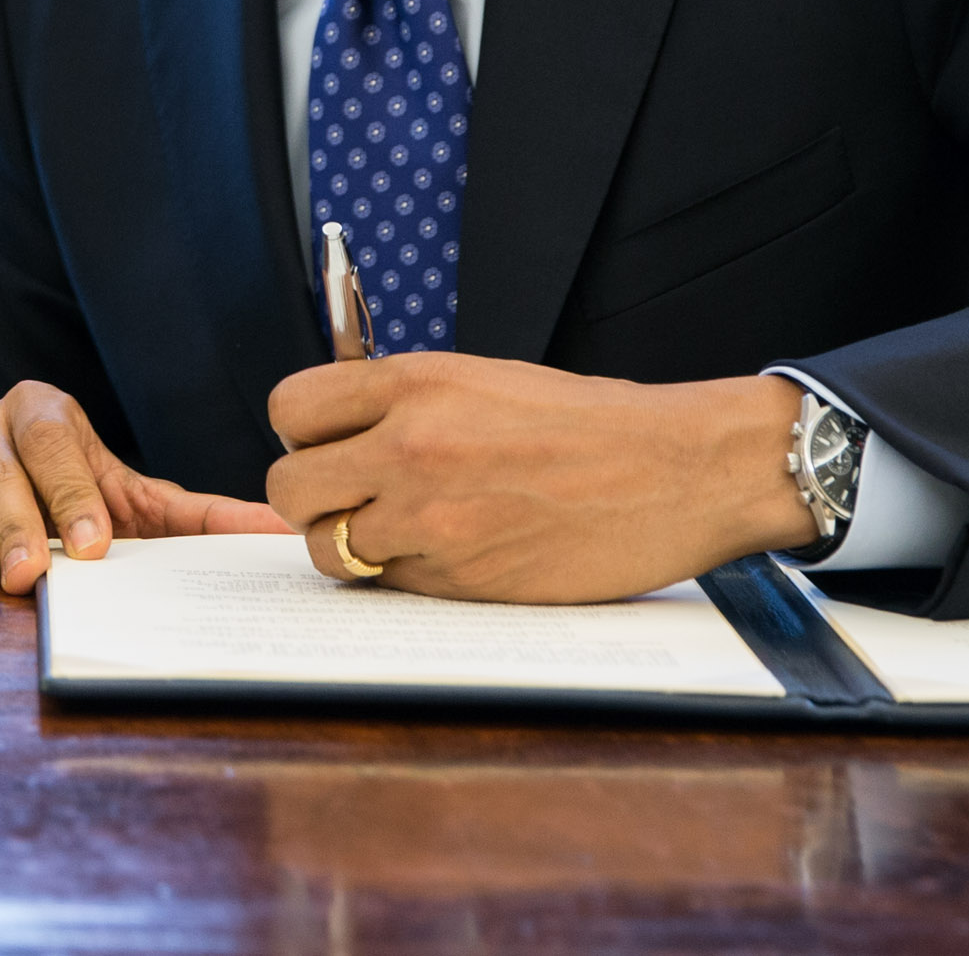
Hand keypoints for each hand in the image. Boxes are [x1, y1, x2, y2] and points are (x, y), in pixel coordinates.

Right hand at [0, 379, 288, 594]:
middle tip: (29, 572)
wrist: (9, 490)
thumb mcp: (137, 502)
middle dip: (14, 524)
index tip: (94, 547)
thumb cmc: (79, 499)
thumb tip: (283, 531)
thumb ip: (200, 518)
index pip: (55, 446)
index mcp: (44, 412)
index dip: (72, 494)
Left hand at [267, 356, 810, 601]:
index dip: (302, 433)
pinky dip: (404, 577)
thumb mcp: (482, 380)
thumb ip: (404, 404)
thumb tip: (338, 435)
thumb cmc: (587, 423)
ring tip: (400, 530)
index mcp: (415, 384)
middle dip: (313, 496)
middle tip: (352, 496)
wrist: (677, 471)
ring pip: (327, 550)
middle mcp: (410, 448)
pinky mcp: (461, 581)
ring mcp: (432, 520)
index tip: (325, 444)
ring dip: (350, 545)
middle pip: (290, 487)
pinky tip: (451, 553)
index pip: (291, 409)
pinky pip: (388, 587)